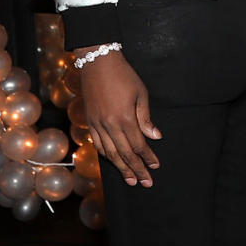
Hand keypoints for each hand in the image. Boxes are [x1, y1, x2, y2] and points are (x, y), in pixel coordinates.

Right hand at [75, 49, 161, 186]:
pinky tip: (113, 162)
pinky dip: (106, 155)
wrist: (97, 62)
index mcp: (124, 118)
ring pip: (109, 153)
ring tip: (130, 180)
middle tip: (145, 182)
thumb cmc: (123, 75)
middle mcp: (109, 125)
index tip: (155, 166)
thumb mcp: (140, 93)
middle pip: (125, 154)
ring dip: (121, 168)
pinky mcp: (89, 121)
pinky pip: (97, 144)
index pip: (139, 145)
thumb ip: (145, 118)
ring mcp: (97, 124)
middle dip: (136, 169)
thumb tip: (154, 136)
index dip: (148, 157)